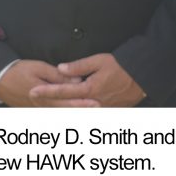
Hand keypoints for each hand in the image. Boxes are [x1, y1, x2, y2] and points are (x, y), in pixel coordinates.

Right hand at [0, 59, 93, 107]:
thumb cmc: (19, 71)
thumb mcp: (39, 68)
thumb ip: (58, 75)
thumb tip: (76, 79)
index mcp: (44, 97)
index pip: (68, 101)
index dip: (83, 103)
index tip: (96, 103)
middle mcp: (42, 107)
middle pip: (66, 111)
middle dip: (82, 110)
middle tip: (98, 109)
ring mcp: (38, 110)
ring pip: (59, 114)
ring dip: (73, 113)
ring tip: (89, 111)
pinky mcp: (34, 110)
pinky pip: (51, 114)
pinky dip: (62, 113)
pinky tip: (71, 111)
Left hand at [29, 53, 145, 107]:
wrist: (143, 76)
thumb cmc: (122, 66)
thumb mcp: (99, 61)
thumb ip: (78, 66)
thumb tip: (60, 69)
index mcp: (90, 89)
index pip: (63, 91)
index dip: (46, 92)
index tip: (32, 92)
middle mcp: (94, 103)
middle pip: (67, 108)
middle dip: (49, 105)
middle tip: (33, 102)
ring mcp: (102, 110)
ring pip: (78, 114)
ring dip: (62, 111)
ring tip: (46, 108)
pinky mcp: (109, 112)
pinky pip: (90, 115)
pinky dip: (79, 113)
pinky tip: (71, 111)